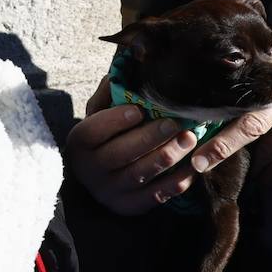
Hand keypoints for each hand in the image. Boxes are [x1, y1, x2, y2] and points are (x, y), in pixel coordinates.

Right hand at [65, 77, 198, 215]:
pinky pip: (154, 197)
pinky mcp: (128, 206)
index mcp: (79, 142)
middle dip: (150, 138)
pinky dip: (175, 182)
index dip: (115, 121)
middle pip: (120, 154)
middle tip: (176, 122)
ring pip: (140, 175)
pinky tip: (192, 165)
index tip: (138, 109)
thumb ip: (112, 90)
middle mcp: (90, 170)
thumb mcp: (100, 110)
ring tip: (189, 138)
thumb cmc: (106, 132)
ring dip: (167, 157)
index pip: (93, 131)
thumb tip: (131, 64)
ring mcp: (108, 192)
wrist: (99, 172)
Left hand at [188, 47, 271, 185]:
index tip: (201, 158)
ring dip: (252, 168)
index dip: (224, 141)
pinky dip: (271, 173)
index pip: (250, 118)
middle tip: (204, 167)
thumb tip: (222, 80)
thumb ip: (262, 74)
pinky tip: (262, 174)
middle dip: (228, 156)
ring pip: (270, 161)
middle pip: (257, 140)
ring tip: (236, 167)